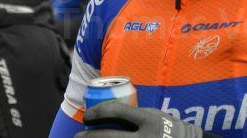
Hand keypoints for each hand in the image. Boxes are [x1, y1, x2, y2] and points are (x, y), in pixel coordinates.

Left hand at [76, 102, 209, 137]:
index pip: (117, 111)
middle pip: (108, 137)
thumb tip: (108, 114)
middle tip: (77, 137)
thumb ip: (136, 116)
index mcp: (149, 120)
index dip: (97, 112)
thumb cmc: (169, 129)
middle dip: (88, 137)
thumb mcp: (156, 116)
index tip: (87, 116)